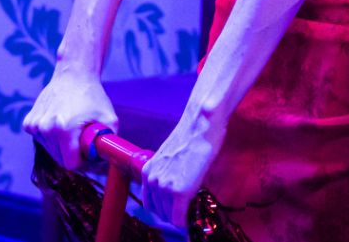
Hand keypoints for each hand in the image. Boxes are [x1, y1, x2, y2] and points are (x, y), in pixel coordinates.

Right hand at [24, 68, 116, 170]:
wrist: (73, 74)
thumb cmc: (92, 96)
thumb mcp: (109, 118)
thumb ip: (110, 142)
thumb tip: (109, 160)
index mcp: (64, 129)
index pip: (71, 164)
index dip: (83, 161)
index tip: (88, 152)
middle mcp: (46, 128)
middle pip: (60, 159)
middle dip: (72, 154)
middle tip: (81, 138)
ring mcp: (35, 126)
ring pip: (50, 151)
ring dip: (61, 146)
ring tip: (71, 127)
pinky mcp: (29, 123)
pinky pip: (42, 141)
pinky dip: (51, 138)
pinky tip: (59, 122)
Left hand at [139, 106, 225, 229]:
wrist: (201, 125)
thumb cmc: (191, 137)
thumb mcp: (171, 157)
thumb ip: (168, 174)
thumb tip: (176, 187)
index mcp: (147, 172)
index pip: (150, 204)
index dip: (165, 209)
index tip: (175, 210)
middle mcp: (152, 181)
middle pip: (160, 212)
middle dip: (173, 214)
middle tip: (186, 211)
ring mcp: (164, 187)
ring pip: (169, 217)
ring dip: (180, 217)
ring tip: (191, 211)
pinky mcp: (180, 192)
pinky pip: (179, 218)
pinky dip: (185, 223)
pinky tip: (192, 220)